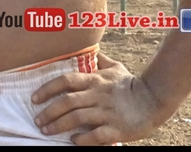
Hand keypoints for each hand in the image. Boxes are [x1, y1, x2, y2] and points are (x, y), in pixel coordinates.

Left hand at [31, 52, 165, 144]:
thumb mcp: (115, 67)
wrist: (155, 100)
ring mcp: (107, 112)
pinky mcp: (116, 129)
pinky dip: (82, 139)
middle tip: (37, 120)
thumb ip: (99, 60)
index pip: (66, 80)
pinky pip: (95, 136)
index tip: (34, 98)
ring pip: (77, 118)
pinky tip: (73, 141)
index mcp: (96, 80)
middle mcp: (98, 95)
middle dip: (48, 112)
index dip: (48, 89)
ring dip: (58, 126)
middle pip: (67, 102)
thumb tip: (89, 50)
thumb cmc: (132, 85)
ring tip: (47, 131)